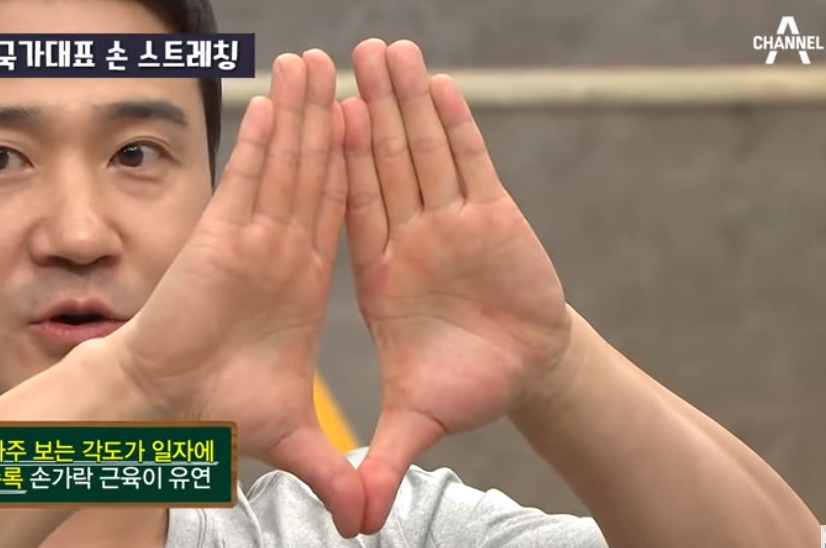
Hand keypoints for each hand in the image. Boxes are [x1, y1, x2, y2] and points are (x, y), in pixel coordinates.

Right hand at [107, 51, 363, 536]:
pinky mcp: (219, 239)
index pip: (343, 213)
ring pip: (287, 166)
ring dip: (304, 113)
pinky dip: (263, 137)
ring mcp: (251, 240)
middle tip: (360, 70)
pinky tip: (279, 97)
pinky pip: (247, 180)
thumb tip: (366, 521)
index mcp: (304, 284)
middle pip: (319, 174)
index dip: (363, 169)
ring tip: (321, 63)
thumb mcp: (297, 439)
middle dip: (337, 121)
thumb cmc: (219, 415)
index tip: (383, 131)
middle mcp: (281, 252)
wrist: (165, 413)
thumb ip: (335, 469)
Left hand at [342, 39, 573, 532]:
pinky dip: (454, 124)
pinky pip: (469, 163)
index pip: (341, 211)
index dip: (322, 166)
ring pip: (419, 153)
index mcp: (375, 276)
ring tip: (382, 51)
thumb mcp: (415, 422)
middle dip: (355, 111)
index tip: (301, 121)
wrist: (524, 372)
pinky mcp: (494, 217)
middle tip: (331, 57)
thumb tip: (350, 519)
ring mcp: (449, 224)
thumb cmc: (468, 388)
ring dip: (400, 102)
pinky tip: (436, 84)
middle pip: (374, 166)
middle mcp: (408, 240)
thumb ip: (379, 459)